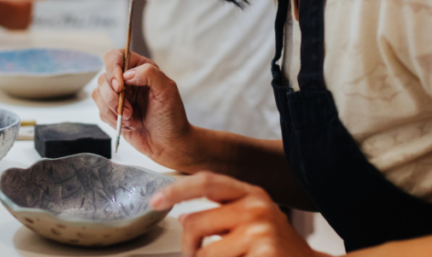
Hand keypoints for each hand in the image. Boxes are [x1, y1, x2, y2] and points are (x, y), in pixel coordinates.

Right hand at [92, 49, 193, 169]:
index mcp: (139, 68)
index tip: (120, 87)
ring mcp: (117, 96)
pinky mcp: (111, 112)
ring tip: (131, 119)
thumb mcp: (167, 91)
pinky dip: (112, 120)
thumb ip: (149, 74)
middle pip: (103, 78)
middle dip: (113, 98)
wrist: (168, 143)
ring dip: (112, 110)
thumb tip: (127, 75)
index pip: (115, 57)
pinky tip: (129, 124)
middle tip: (129, 111)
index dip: (112, 69)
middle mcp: (126, 80)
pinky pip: (100, 111)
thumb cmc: (171, 117)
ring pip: (98, 95)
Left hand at [151, 172, 326, 256]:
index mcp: (251, 194)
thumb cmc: (276, 249)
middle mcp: (256, 206)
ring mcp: (260, 230)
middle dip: (188, 248)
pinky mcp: (263, 252)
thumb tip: (183, 216)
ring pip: (204, 252)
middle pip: (194, 222)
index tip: (155, 201)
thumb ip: (220, 215)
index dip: (177, 190)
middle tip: (196, 256)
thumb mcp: (251, 222)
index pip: (206, 181)